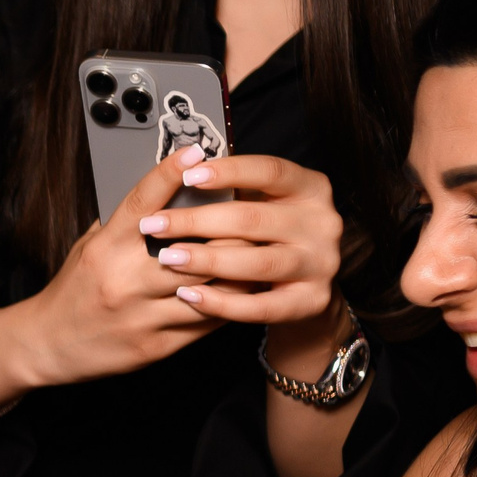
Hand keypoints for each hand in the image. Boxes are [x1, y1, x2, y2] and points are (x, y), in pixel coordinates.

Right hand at [9, 144, 233, 390]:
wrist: (47, 345)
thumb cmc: (76, 289)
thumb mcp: (91, 246)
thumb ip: (127, 223)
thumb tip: (170, 189)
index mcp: (105, 249)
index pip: (143, 203)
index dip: (170, 173)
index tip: (195, 150)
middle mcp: (122, 280)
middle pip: (194, 249)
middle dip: (230, 231)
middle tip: (257, 213)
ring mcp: (139, 315)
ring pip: (208, 289)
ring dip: (240, 271)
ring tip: (263, 254)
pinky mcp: (154, 346)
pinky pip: (204, 323)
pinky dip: (229, 305)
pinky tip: (243, 291)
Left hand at [138, 151, 345, 332]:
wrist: (304, 288)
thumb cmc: (270, 236)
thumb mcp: (262, 204)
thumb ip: (234, 191)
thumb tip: (179, 170)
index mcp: (311, 188)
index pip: (271, 171)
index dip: (229, 172)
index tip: (187, 176)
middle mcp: (323, 224)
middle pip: (254, 219)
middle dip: (197, 222)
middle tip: (153, 226)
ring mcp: (321, 264)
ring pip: (258, 263)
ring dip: (208, 261)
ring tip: (167, 259)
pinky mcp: (311, 301)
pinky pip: (261, 306)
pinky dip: (222, 302)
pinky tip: (189, 295)